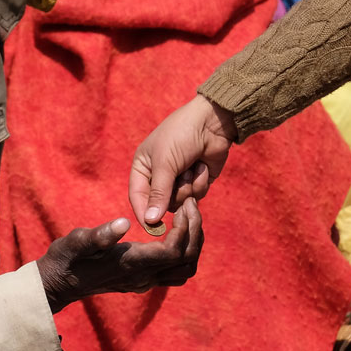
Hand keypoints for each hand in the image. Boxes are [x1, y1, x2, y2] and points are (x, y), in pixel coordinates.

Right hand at [34, 201, 204, 313]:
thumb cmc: (65, 259)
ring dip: (193, 245)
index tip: (182, 205)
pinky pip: (175, 272)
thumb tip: (122, 223)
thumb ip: (99, 235)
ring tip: (187, 219)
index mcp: (131, 264)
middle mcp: (142, 277)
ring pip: (185, 270)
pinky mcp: (142, 281)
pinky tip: (173, 233)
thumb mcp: (76, 241)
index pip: (174, 251)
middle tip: (190, 205)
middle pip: (187, 261)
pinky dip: (183, 253)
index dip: (185, 228)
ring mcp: (143, 282)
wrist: (56, 284)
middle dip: (195, 232)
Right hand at [127, 94, 237, 228]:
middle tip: (180, 176)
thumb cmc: (180, 135)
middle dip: (173, 193)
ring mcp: (178, 180)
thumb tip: (150, 221)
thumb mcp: (165, 163)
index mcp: (142, 168)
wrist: (212, 121)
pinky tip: (201, 165)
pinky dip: (200, 181)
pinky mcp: (196, 181)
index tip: (152, 228)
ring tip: (191, 166)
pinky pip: (196, 196)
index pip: (138, 197)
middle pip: (161, 204)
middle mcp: (158, 176)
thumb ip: (158, 193)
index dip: (144, 213)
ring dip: (188, 186)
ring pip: (180, 202)